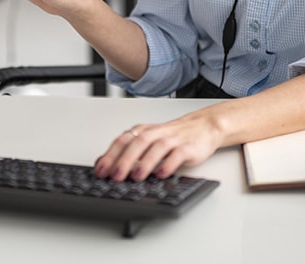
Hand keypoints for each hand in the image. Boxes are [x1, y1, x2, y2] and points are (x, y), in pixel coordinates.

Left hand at [94, 110, 222, 181]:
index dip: (110, 155)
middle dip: (125, 160)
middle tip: (115, 176)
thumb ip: (128, 150)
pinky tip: (161, 174)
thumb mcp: (148, 140)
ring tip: (136, 177)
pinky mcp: (188, 147)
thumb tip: (104, 163)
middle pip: (137, 143)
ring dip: (145, 163)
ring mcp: (172, 139)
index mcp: (143, 131)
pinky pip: (177, 154)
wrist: (203, 127)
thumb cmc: (172, 136)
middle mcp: (156, 133)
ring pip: (156, 148)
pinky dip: (168, 164)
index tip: (100, 170)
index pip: (122, 140)